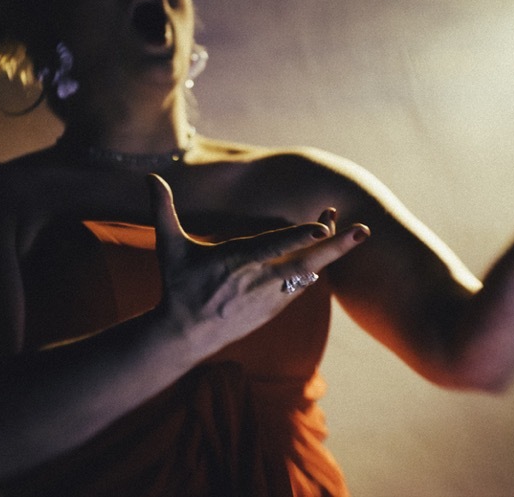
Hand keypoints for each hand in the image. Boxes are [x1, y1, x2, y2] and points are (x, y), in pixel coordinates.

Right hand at [146, 174, 367, 352]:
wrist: (185, 336)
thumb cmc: (178, 287)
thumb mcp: (169, 248)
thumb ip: (162, 211)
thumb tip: (149, 178)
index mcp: (236, 262)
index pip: (274, 247)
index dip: (300, 236)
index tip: (323, 224)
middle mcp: (258, 281)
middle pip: (306, 262)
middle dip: (336, 246)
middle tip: (364, 230)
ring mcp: (270, 298)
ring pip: (308, 273)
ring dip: (328, 252)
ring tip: (346, 229)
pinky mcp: (275, 309)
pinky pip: (301, 286)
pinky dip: (315, 268)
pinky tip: (323, 252)